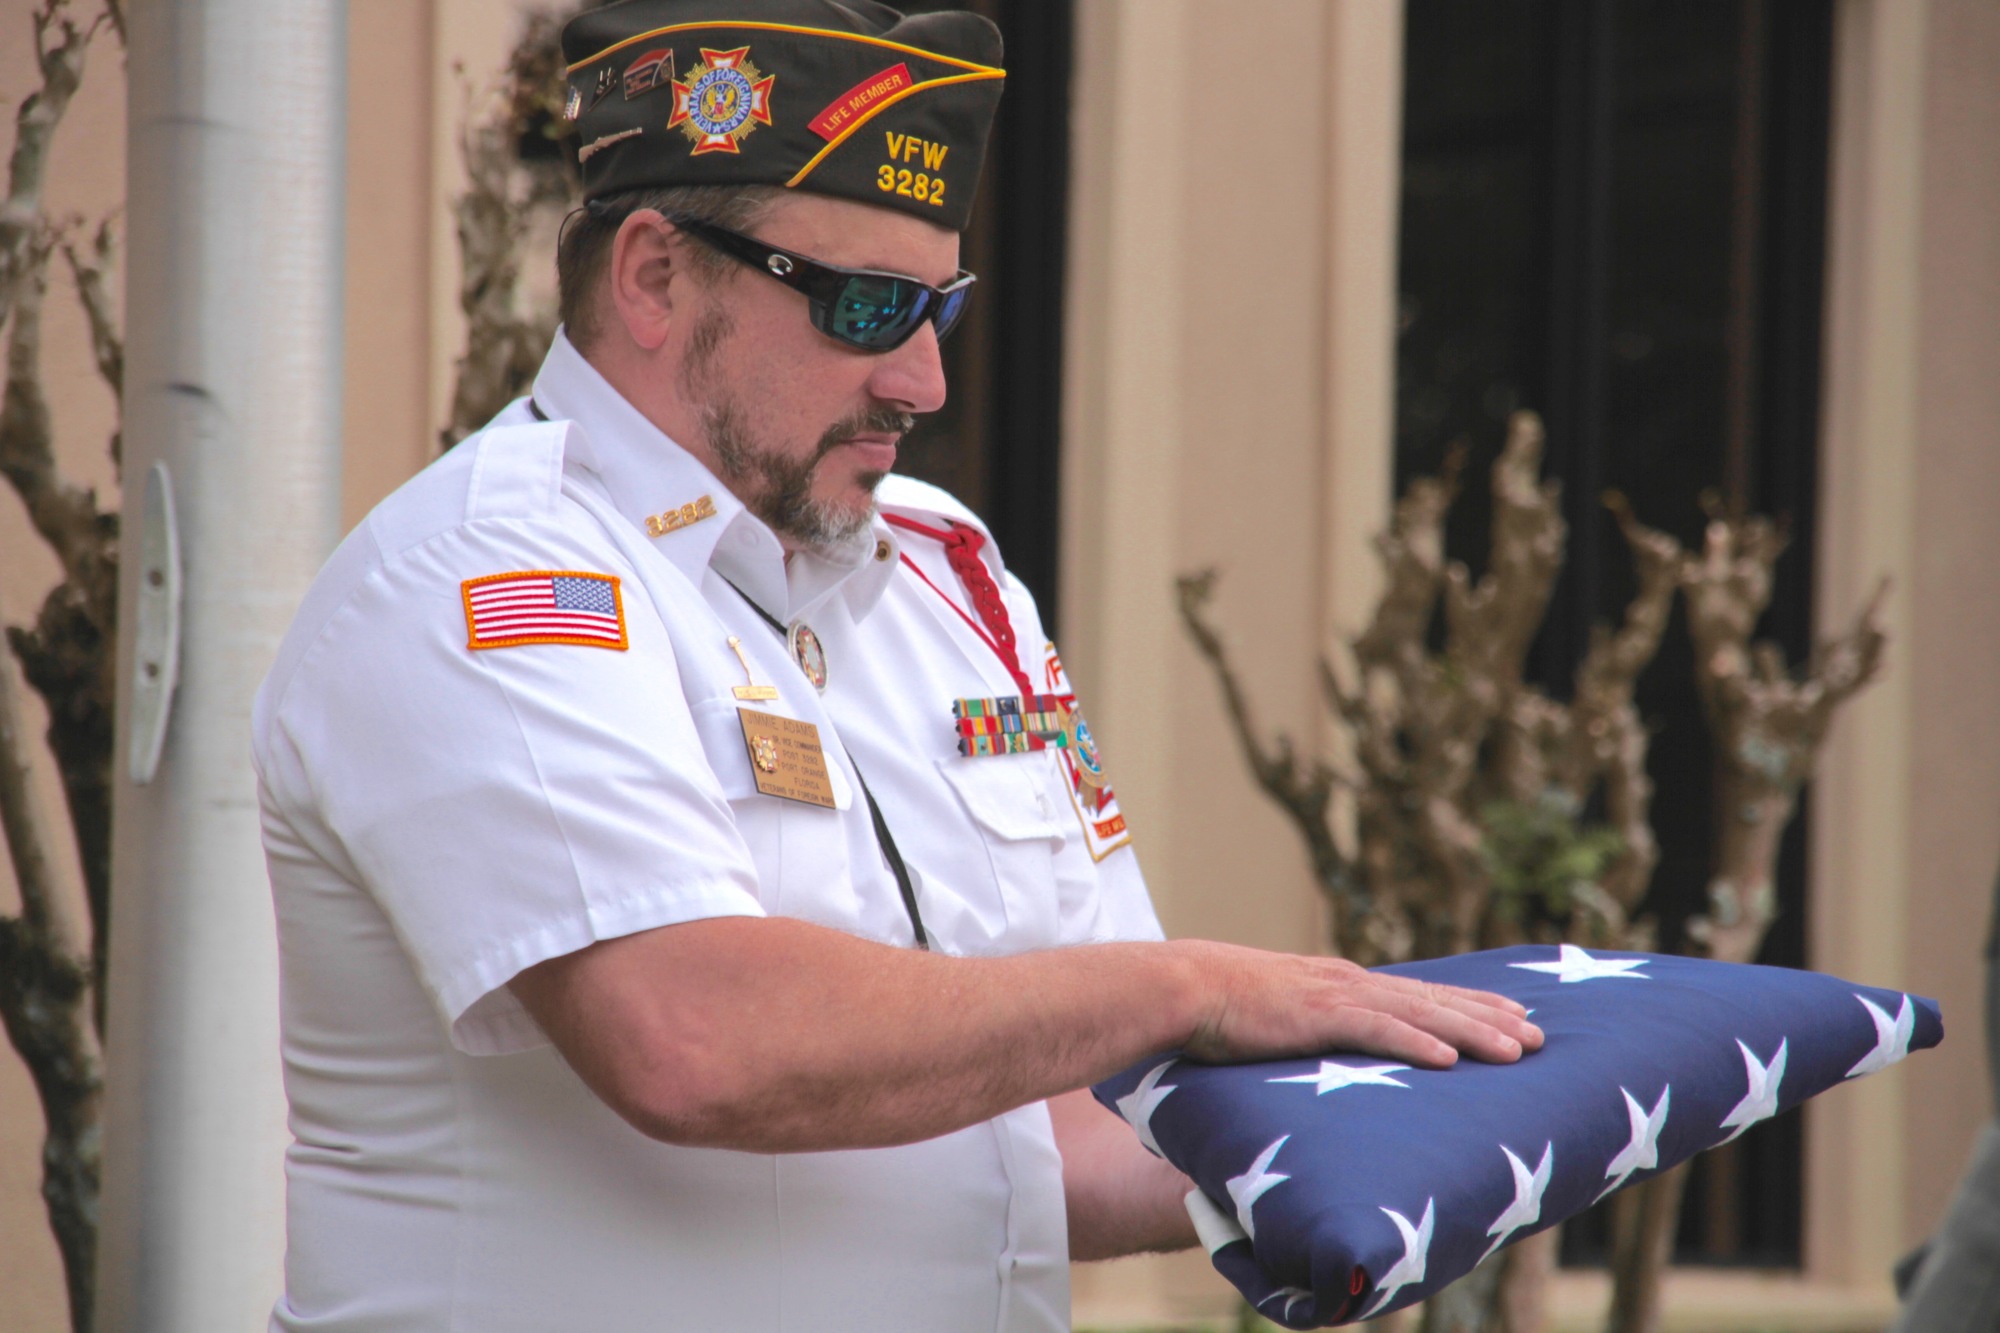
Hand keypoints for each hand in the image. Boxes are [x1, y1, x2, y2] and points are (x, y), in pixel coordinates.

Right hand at [1173, 941, 1541, 1068]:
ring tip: (1517, 1050)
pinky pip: (1377, 1032)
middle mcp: (1348, 983)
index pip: (1418, 994)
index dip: (1468, 1005)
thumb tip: (1320, 1056)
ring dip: (1472, 1031)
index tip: (1509, 1016)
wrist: (1181, 988)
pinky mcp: (1317, 1015)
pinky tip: (1449, 1060)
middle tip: (1538, 1035)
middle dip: (1490, 1017)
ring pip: (1420, 1013)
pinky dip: (1416, 1043)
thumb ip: (1307, 1032)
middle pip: (1434, 1000)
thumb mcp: (1278, 1019)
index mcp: (1340, 984)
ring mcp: (1335, 996)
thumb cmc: (1218, 1010)